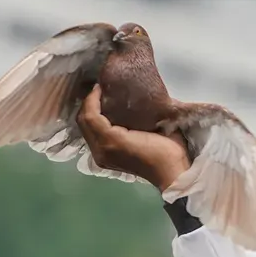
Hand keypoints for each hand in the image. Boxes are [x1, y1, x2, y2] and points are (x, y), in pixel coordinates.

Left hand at [76, 85, 190, 190]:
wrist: (172, 171)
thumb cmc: (162, 150)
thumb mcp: (146, 127)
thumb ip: (129, 113)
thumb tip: (116, 94)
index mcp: (109, 142)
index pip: (90, 115)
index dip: (93, 98)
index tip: (102, 85)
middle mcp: (100, 150)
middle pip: (83, 121)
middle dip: (88, 103)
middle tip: (100, 90)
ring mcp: (102, 155)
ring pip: (85, 128)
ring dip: (90, 112)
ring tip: (101, 100)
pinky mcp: (106, 157)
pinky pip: (92, 135)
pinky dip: (95, 122)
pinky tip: (105, 114)